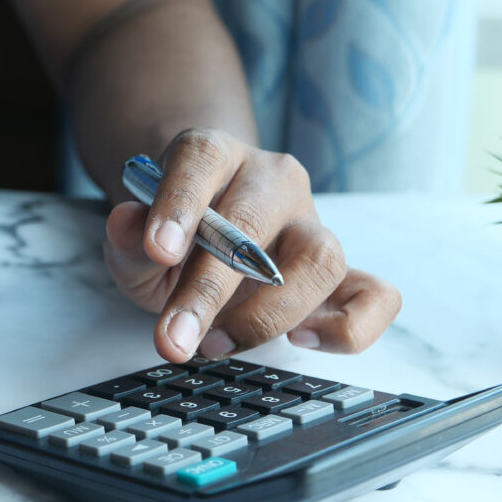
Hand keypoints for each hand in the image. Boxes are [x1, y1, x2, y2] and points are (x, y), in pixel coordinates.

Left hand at [104, 129, 400, 361]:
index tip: (156, 250)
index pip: (200, 160)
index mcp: (215, 156)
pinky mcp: (343, 274)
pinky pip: (376, 296)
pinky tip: (301, 340)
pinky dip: (347, 328)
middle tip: (173, 340)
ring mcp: (313, 224)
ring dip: (267, 315)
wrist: (211, 238)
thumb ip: (127, 237)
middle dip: (210, 288)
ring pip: (320, 259)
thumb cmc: (175, 238)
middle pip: (255, 222)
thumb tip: (125, 223)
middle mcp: (273, 181)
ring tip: (214, 345)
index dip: (179, 203)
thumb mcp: (135, 240)